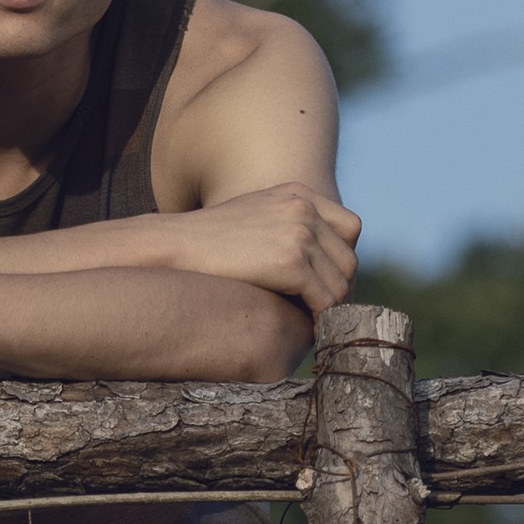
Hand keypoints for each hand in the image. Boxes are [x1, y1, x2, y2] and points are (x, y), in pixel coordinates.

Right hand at [160, 183, 361, 310]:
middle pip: (348, 258)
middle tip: (324, 312)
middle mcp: (304, 209)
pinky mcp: (291, 262)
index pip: (349, 228)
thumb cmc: (205, 242)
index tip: (327, 283)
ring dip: (331, 308)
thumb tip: (309, 260)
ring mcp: (299, 234)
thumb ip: (285, 226)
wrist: (174, 247)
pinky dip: (322, 319)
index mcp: (299, 194)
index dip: (341, 260)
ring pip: (341, 283)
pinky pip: (326, 300)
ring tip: (314, 324)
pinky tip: (308, 328)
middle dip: (340, 288)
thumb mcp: (254, 217)